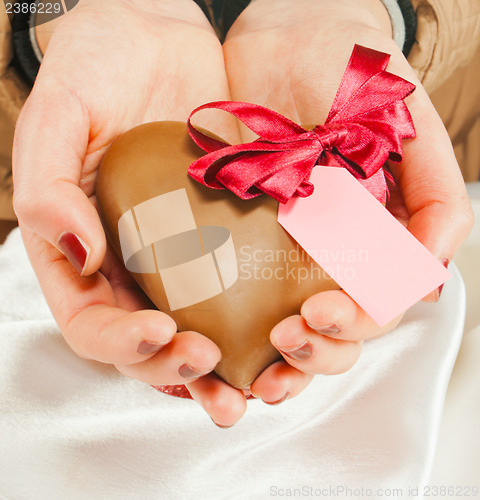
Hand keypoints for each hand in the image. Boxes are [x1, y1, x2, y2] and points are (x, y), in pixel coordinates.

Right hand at [13, 0, 248, 425]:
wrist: (158, 35)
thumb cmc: (98, 67)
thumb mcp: (59, 116)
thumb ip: (47, 185)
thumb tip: (77, 251)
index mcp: (84, 252)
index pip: (92, 322)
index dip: (121, 341)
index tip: (160, 331)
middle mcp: (135, 264)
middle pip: (151, 341)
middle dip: (178, 365)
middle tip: (211, 365)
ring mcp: (185, 254)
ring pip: (204, 329)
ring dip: (230, 366)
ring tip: (260, 383)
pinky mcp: (229, 232)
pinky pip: (246, 286)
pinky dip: (265, 318)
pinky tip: (288, 330)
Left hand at [223, 0, 473, 402]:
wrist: (285, 31)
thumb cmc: (348, 67)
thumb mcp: (403, 121)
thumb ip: (432, 195)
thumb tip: (425, 276)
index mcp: (375, 231)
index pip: (379, 300)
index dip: (358, 319)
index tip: (322, 312)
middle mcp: (332, 246)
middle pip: (337, 325)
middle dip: (316, 350)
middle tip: (286, 344)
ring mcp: (284, 243)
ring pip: (290, 321)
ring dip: (277, 357)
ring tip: (256, 373)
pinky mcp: (238, 231)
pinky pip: (237, 288)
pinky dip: (231, 325)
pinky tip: (218, 345)